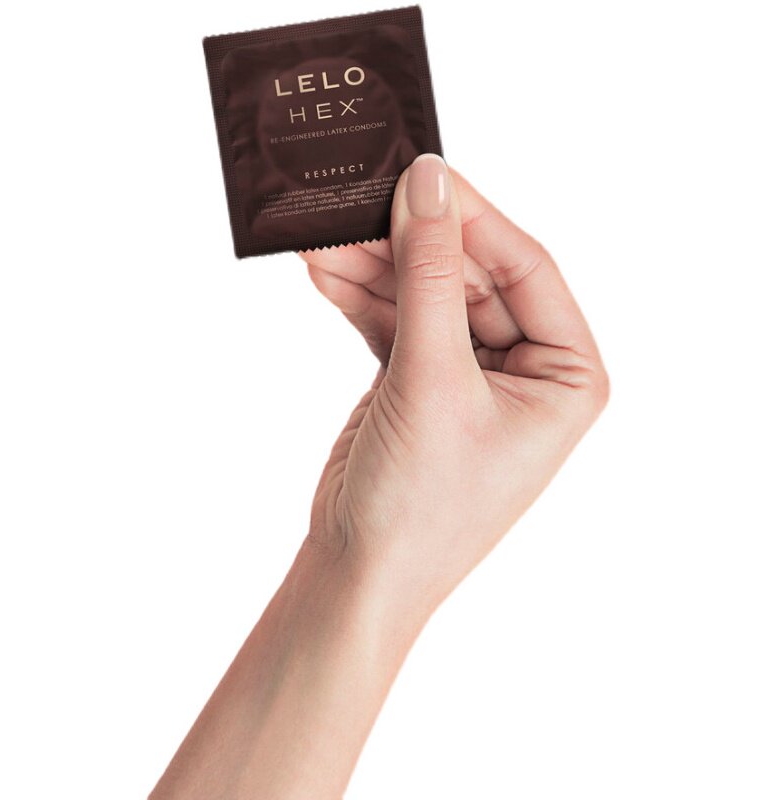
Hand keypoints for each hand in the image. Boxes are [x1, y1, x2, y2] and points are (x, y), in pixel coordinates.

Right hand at [299, 155, 608, 611]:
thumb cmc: (420, 502)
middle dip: (409, 242)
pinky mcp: (421, 379)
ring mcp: (470, 372)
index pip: (525, 268)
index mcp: (567, 374)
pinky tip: (325, 272)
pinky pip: (396, 320)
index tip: (420, 171)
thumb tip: (429, 182)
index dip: (473, 219)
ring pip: (425, 294)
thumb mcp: (432, 379)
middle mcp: (527, 368)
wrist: (361, 573)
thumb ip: (429, 276)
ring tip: (324, 237)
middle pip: (468, 275)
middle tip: (357, 200)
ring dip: (375, 266)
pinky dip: (362, 298)